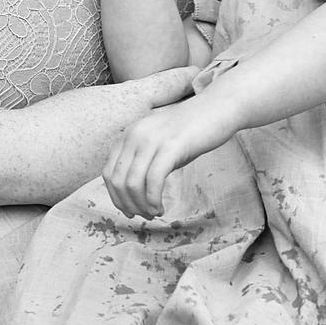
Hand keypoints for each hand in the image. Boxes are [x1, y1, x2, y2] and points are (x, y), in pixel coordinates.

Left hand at [103, 92, 231, 218]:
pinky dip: (153, 200)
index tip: (129, 211)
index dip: (116, 197)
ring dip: (141, 206)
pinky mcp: (171, 146)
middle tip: (144, 216)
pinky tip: (161, 207)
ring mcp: (152, 139)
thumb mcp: (158, 143)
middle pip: (118, 181)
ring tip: (154, 212)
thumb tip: (132, 195)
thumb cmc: (190, 130)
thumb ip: (142, 161)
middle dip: (128, 205)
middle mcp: (135, 134)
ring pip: (133, 184)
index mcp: (129, 134)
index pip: (108, 173)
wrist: (217, 108)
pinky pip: (153, 181)